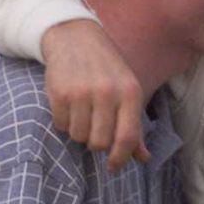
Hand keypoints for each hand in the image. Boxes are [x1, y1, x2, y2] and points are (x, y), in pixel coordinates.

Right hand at [43, 19, 150, 171]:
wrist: (75, 36)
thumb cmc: (107, 68)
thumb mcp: (128, 90)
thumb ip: (135, 125)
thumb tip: (144, 158)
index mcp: (130, 92)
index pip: (127, 137)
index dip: (120, 158)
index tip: (113, 167)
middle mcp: (107, 92)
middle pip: (100, 142)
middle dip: (96, 143)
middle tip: (94, 130)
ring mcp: (82, 92)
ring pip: (79, 136)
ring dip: (79, 131)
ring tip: (82, 113)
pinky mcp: (59, 92)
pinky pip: (61, 125)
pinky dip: (64, 121)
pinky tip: (69, 105)